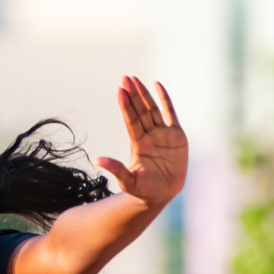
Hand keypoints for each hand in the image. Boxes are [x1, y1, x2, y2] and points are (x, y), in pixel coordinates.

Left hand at [95, 76, 186, 205]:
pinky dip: (165, 100)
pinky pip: (170, 113)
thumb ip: (116, 169)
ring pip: (152, 109)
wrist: (163, 195)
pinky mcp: (177, 135)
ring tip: (135, 79)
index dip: (125, 106)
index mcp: (138, 144)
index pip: (130, 120)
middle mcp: (149, 135)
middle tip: (125, 78)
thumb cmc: (144, 190)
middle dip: (132, 95)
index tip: (119, 91)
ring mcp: (163, 134)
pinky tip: (158, 85)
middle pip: (140, 111)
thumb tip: (96, 160)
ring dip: (144, 94)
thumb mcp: (128, 181)